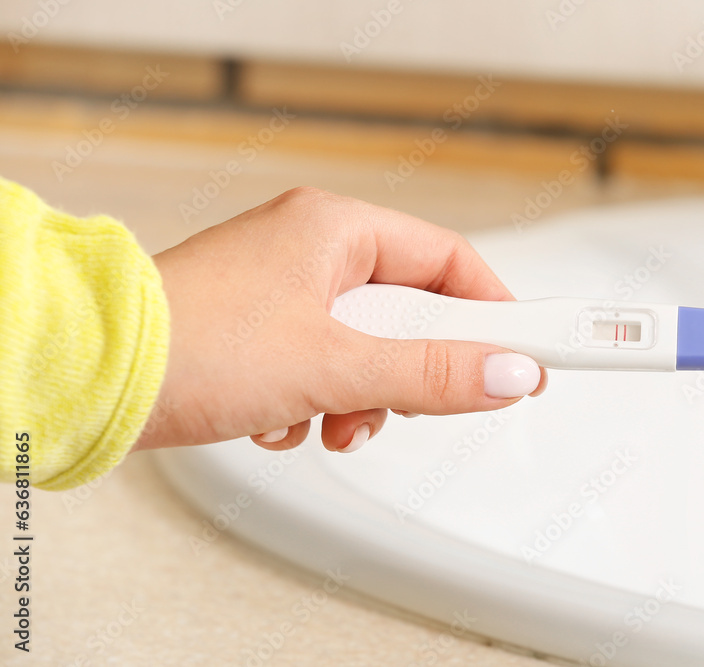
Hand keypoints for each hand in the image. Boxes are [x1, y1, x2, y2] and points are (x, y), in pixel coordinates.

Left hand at [133, 187, 545, 452]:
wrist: (90, 380)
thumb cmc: (189, 343)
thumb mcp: (335, 364)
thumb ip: (431, 372)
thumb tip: (505, 374)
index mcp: (335, 228)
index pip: (449, 260)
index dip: (493, 310)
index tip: (529, 349)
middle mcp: (310, 250)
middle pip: (409, 309)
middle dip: (410, 368)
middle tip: (411, 397)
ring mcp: (283, 292)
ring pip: (367, 347)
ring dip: (361, 396)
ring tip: (332, 418)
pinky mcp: (260, 333)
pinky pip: (325, 366)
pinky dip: (320, 401)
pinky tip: (288, 419)